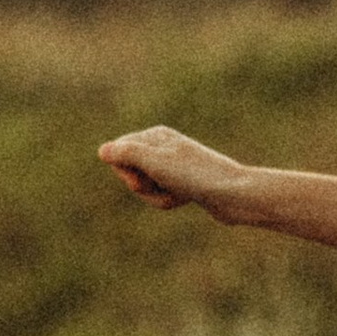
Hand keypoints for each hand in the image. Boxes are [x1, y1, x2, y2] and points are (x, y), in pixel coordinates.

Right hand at [97, 126, 249, 215]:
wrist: (234, 194)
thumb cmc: (195, 175)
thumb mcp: (156, 162)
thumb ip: (126, 154)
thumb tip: (102, 151)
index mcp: (155, 134)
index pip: (117, 153)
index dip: (126, 172)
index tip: (144, 176)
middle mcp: (163, 146)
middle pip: (130, 172)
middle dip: (143, 187)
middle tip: (164, 185)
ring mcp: (173, 165)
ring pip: (146, 187)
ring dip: (157, 197)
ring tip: (179, 195)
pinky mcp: (182, 182)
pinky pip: (161, 195)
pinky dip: (169, 201)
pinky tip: (186, 199)